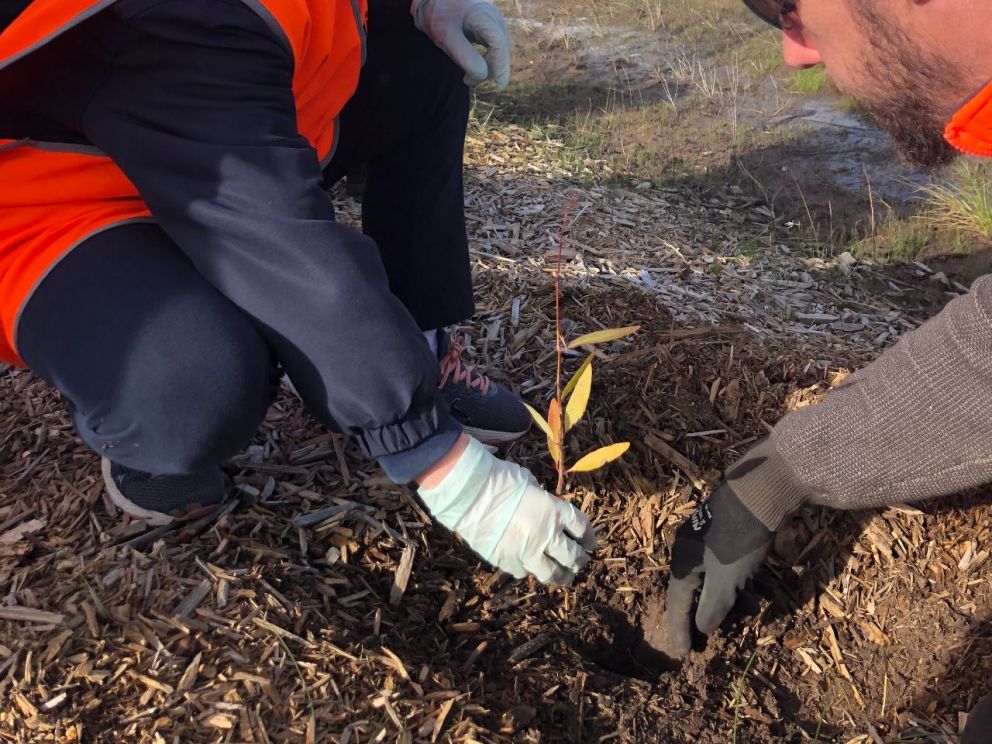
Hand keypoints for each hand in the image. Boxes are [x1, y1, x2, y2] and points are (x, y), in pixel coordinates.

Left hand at [411, 0, 511, 87]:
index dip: (501, 65)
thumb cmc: (437, 16)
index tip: (499, 85)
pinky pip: (496, 46)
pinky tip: (476, 66)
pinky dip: (489, 59)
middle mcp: (493, 17)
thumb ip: (465, 57)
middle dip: (492, 69)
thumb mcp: (447, 38)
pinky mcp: (490, 26)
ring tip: (470, 76)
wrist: (432, 0)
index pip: (499, 44)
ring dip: (491, 65)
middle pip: (503, 48)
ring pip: (501, 48)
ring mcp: (494, 21)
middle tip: (468, 80)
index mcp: (483, 16)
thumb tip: (482, 75)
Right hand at [417, 436, 595, 583]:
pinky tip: (529, 566)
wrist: (469, 495)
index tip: (590, 543)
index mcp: (555, 511)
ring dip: (562, 576)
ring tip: (563, 577)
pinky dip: (529, 570)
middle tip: (579, 562)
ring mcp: (528, 552)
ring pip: (553, 574)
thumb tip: (546, 507)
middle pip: (573, 556)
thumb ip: (543, 500)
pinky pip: (526, 572)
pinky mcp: (509, 563)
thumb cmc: (498, 479)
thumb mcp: (530, 484)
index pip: (582, 528)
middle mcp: (547, 535)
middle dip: (579, 560)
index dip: (589, 538)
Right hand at [664, 481, 771, 656]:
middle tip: (716, 637)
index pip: (677, 603)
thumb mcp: (728, 580)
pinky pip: (726, 566)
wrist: (760, 491)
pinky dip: (739, 581)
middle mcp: (689, 549)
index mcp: (683, 561)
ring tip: (752, 611)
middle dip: (709, 614)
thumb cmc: (739, 539)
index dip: (680, 629)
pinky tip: (758, 590)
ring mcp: (707, 539)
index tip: (684, 652)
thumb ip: (713, 607)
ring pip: (714, 577)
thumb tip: (702, 628)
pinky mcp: (725, 532)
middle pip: (695, 590)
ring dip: (731, 598)